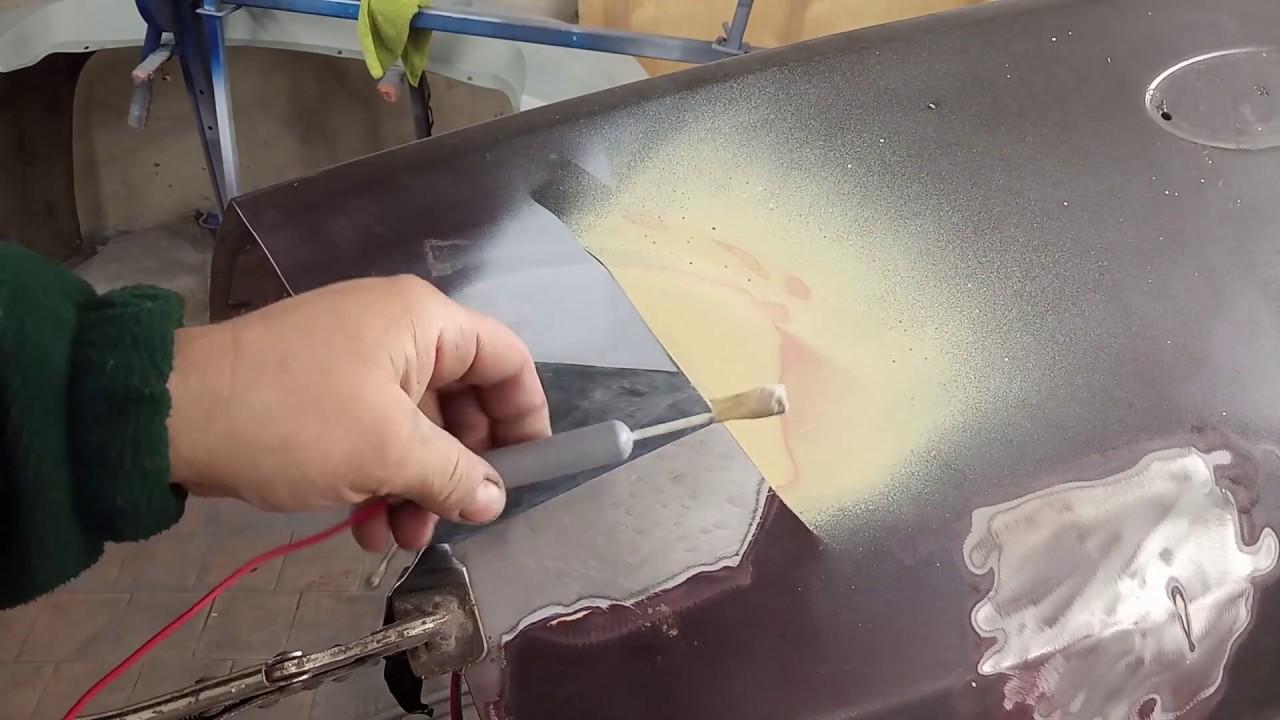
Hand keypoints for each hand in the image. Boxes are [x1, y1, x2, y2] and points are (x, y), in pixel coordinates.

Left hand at [166, 275, 549, 550]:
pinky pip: (375, 436)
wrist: (172, 416)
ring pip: (417, 429)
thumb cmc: (295, 419)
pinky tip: (367, 530)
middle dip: (463, 468)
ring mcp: (358, 363)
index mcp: (423, 322)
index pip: (506, 358)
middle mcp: (398, 333)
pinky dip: (380, 480)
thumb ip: (454, 476)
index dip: (527, 414)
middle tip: (459, 517)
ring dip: (418, 487)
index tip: (530, 471)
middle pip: (463, 400)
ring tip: (402, 539)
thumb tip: (496, 499)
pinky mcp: (324, 395)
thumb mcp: (386, 451)